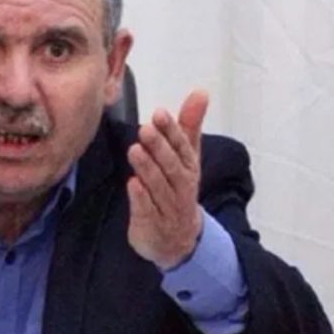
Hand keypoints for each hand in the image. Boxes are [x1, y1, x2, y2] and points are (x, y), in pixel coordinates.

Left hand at [126, 90, 208, 269]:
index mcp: (189, 168)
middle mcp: (181, 187)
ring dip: (148, 169)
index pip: (183, 147)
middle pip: (172, 166)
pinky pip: (148, 211)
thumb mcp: (187, 158)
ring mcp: (168, 207)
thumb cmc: (178, 190)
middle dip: (160, 148)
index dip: (172, 131)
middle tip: (145, 129)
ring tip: (134, 150)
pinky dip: (141, 199)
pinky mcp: (152, 224)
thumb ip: (189, 126)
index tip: (160, 114)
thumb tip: (201, 92)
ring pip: (160, 187)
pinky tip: (132, 184)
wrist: (178, 241)